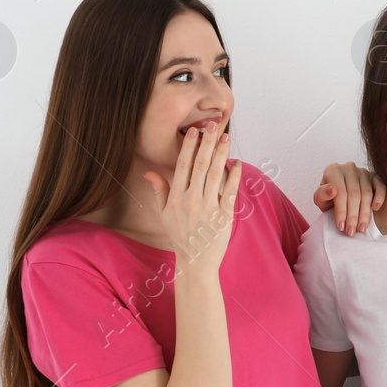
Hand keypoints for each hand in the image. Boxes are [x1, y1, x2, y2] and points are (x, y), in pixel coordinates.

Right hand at [145, 122, 240, 268]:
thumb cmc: (180, 236)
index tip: (194, 131)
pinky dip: (234, 175)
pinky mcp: (224, 216)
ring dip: (221, 153)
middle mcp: (191, 200)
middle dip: (207, 143)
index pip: (183, 166)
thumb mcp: (164, 215)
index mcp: (175, 198)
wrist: (196, 261)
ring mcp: (208, 208)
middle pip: (200, 165)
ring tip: (226, 137)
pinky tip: (236, 162)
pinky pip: (230, 190)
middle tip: (213, 125)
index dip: (189, 146)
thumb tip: (150, 172)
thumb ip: (159, 191)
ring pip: (216, 174)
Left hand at [314, 162, 386, 235]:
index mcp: (333, 170)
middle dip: (353, 216)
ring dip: (365, 213)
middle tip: (351, 231)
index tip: (341, 227)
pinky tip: (375, 209)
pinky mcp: (375, 176)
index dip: (341, 211)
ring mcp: (363, 171)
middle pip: (354, 194)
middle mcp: (349, 167)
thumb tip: (331, 190)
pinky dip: (379, 197)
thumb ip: (321, 195)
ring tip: (361, 228)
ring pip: (367, 193)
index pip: (340, 192)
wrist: (341, 196)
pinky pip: (380, 186)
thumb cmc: (329, 198)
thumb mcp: (320, 199)